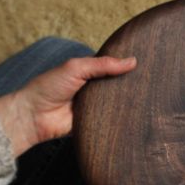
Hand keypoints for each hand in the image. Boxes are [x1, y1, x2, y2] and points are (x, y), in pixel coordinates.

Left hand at [0, 56, 136, 156]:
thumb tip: (132, 61)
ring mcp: (95, 106)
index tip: (147, 63)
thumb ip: (103, 64)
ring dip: (127, 101)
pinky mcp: (95, 122)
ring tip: (149, 98)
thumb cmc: (48, 87)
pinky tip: (135, 115)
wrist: (33, 116)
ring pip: (117, 103)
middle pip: (118, 85)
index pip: (114, 67)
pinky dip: (120, 118)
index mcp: (90, 72)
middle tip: (151, 81)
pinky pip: (111, 120)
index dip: (127, 65)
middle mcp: (94, 88)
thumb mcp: (76, 68)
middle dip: (130, 84)